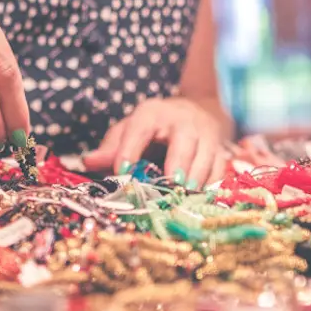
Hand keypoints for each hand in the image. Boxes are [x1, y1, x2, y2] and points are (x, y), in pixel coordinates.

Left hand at [83, 96, 230, 187]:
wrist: (193, 112)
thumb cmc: (152, 127)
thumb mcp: (129, 130)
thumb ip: (110, 147)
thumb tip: (88, 162)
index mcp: (152, 113)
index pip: (140, 128)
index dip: (130, 148)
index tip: (121, 170)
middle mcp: (182, 119)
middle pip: (184, 139)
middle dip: (178, 162)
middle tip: (172, 184)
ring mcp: (205, 133)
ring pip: (207, 154)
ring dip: (198, 176)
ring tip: (188, 195)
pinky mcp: (221, 147)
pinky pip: (222, 167)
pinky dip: (214, 183)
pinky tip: (203, 198)